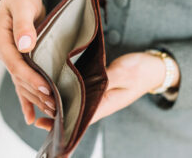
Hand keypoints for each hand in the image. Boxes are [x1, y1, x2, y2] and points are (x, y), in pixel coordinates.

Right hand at [0, 0, 54, 124]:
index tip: (46, 88)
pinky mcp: (19, 60)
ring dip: (35, 98)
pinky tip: (31, 116)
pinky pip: (22, 82)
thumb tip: (24, 45)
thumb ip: (23, 25)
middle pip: (19, 78)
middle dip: (37, 93)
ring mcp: (10, 58)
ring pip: (22, 83)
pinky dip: (26, 99)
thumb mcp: (23, 6)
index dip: (30, 77)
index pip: (15, 64)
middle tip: (54, 106)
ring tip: (50, 112)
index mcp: (1, 40)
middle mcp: (3, 52)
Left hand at [35, 52, 179, 130]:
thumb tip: (84, 86)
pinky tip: (61, 87)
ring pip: (79, 104)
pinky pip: (84, 93)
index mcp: (107, 103)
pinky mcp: (102, 87)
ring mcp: (102, 95)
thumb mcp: (124, 73)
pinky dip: (71, 92)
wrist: (154, 67)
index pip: (81, 118)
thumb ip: (105, 79)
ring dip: (62, 104)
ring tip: (43, 102)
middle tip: (37, 115)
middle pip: (76, 113)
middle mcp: (102, 102)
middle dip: (57, 115)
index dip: (62, 122)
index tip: (45, 124)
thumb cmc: (142, 70)